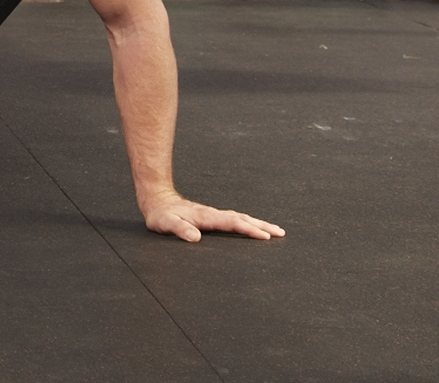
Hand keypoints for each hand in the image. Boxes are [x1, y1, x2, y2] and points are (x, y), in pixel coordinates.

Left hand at [141, 190, 284, 242]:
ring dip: (258, 223)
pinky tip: (255, 227)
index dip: (248, 230)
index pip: (232, 223)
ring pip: (241, 218)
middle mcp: (213, 214)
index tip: (264, 236)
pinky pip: (235, 220)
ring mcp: (214, 214)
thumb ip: (179, 229)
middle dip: (262, 226)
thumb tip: (195, 237)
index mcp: (206, 217)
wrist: (157, 200)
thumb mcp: (165, 223)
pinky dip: (248, 223)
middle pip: (242, 219)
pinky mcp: (212, 217)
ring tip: (276, 231)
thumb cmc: (161, 215)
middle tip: (281, 233)